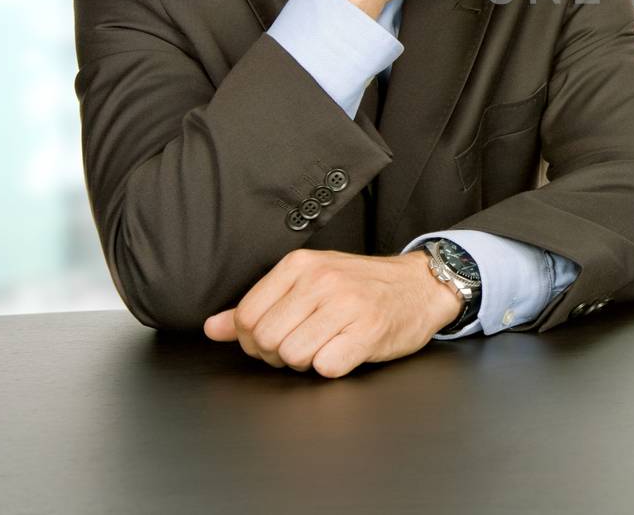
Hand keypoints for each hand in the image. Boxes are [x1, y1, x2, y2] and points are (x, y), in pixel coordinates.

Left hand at [203, 249, 460, 377]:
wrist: (420, 286)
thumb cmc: (361, 286)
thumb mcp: (307, 284)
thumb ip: (257, 306)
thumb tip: (213, 328)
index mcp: (299, 264)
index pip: (247, 317)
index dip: (255, 340)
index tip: (278, 335)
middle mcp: (321, 280)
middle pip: (267, 340)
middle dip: (279, 354)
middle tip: (305, 343)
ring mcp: (346, 305)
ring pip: (293, 357)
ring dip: (307, 361)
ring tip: (327, 344)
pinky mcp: (368, 331)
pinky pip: (326, 368)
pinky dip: (333, 367)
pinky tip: (346, 350)